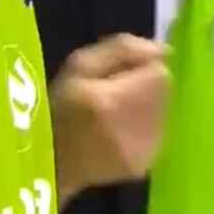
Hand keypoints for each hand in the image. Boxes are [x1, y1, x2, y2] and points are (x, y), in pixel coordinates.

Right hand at [50, 33, 169, 203]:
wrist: (50, 164)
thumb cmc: (57, 108)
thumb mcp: (78, 65)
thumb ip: (122, 50)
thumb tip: (162, 49)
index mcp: (115, 101)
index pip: (159, 73)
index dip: (140, 69)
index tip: (117, 75)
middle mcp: (135, 128)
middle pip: (163, 92)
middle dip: (143, 87)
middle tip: (113, 95)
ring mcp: (143, 151)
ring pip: (162, 112)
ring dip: (143, 107)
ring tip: (114, 115)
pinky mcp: (145, 165)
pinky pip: (156, 133)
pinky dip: (142, 128)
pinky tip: (118, 133)